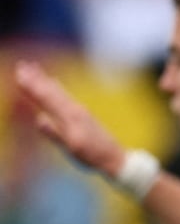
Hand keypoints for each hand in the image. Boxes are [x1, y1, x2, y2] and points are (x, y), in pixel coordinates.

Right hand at [13, 60, 128, 178]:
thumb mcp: (72, 148)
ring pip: (58, 91)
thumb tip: (39, 118)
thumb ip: (55, 133)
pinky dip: (56, 86)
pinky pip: (65, 95)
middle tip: (21, 65)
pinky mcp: (82, 113)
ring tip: (33, 67)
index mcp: (70, 117)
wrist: (115, 157)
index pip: (46, 99)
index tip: (20, 75)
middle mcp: (74, 110)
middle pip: (51, 91)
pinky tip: (53, 81)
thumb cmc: (92, 155)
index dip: (32, 87)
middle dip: (36, 79)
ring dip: (44, 79)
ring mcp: (79, 110)